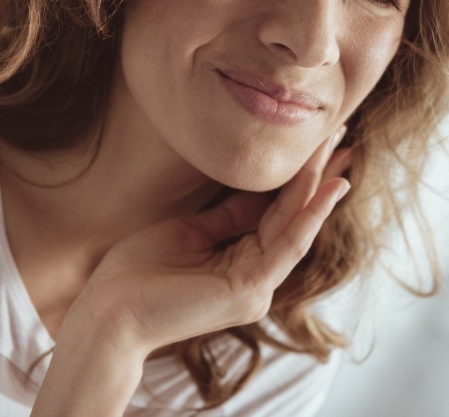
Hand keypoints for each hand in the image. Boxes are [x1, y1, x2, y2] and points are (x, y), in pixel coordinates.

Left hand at [72, 128, 351, 352]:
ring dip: (318, 186)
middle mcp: (256, 276)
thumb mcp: (189, 231)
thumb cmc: (139, 272)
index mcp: (240, 262)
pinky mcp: (249, 290)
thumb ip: (227, 217)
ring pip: (296, 227)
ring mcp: (256, 287)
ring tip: (339, 150)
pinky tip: (326, 187)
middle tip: (339, 137)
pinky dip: (309, 215)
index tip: (315, 145)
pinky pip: (287, 246)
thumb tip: (256, 191)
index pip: (277, 214)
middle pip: (293, 216)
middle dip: (316, 175)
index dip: (297, 179)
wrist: (108, 312)